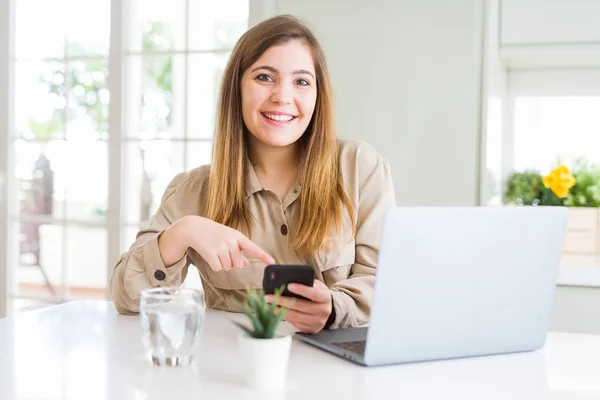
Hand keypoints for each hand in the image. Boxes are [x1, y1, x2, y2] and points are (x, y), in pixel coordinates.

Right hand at [160, 215, 274, 270]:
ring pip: (228, 267)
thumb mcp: (228, 238)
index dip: (263, 256)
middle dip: (231, 263)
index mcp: (238, 236)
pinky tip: (210, 256)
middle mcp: (231, 241)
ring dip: (222, 264)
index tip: (272, 262)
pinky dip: (214, 266)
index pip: (253, 248)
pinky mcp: (211, 253)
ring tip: (215, 252)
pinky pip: (218, 268)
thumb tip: (246, 264)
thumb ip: (238, 250)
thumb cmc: (214, 234)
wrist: (194, 227)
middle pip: (238, 265)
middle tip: (223, 253)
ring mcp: (221, 247)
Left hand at [266, 279, 332, 333]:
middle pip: (300, 306)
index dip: (302, 289)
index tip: (289, 285)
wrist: (326, 309)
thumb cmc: (317, 294)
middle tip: (268, 296)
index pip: (314, 293)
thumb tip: (286, 280)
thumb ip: (305, 282)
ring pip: (294, 316)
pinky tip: (274, 311)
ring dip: (278, 310)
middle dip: (282, 301)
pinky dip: (282, 316)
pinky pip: (293, 323)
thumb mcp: (316, 286)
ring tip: (267, 304)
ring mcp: (316, 322)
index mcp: (325, 297)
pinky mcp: (309, 329)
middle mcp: (323, 311)